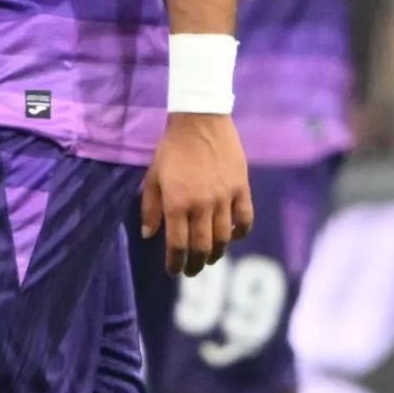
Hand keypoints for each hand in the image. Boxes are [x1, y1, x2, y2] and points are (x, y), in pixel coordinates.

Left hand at [142, 114, 253, 274]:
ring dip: (216, 253)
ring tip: (210, 258)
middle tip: (192, 271)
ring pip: (223, 238)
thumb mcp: (153, 177)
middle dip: (195, 265)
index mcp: (177, 203)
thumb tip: (148, 236)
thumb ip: (150, 208)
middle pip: (202, 247)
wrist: (200, 121)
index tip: (174, 270)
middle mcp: (201, 205)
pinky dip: (240, 233)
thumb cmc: (172, 149)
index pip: (177, 244)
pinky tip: (232, 237)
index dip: (175, 262)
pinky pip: (245, 219)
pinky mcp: (241, 188)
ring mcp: (224, 198)